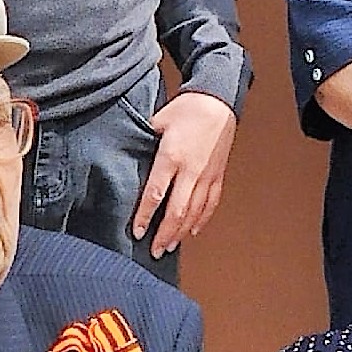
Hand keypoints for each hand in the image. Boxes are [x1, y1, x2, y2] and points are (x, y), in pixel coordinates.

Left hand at [133, 92, 236, 254]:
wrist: (219, 100)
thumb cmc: (187, 108)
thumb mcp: (159, 121)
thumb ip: (145, 142)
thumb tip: (132, 158)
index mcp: (171, 156)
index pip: (155, 194)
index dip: (146, 216)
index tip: (138, 233)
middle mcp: (190, 170)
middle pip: (176, 211)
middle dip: (164, 234)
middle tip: (154, 251)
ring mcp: (207, 175)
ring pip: (195, 212)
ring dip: (181, 232)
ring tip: (170, 246)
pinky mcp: (218, 175)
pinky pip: (211, 203)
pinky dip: (201, 219)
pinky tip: (192, 231)